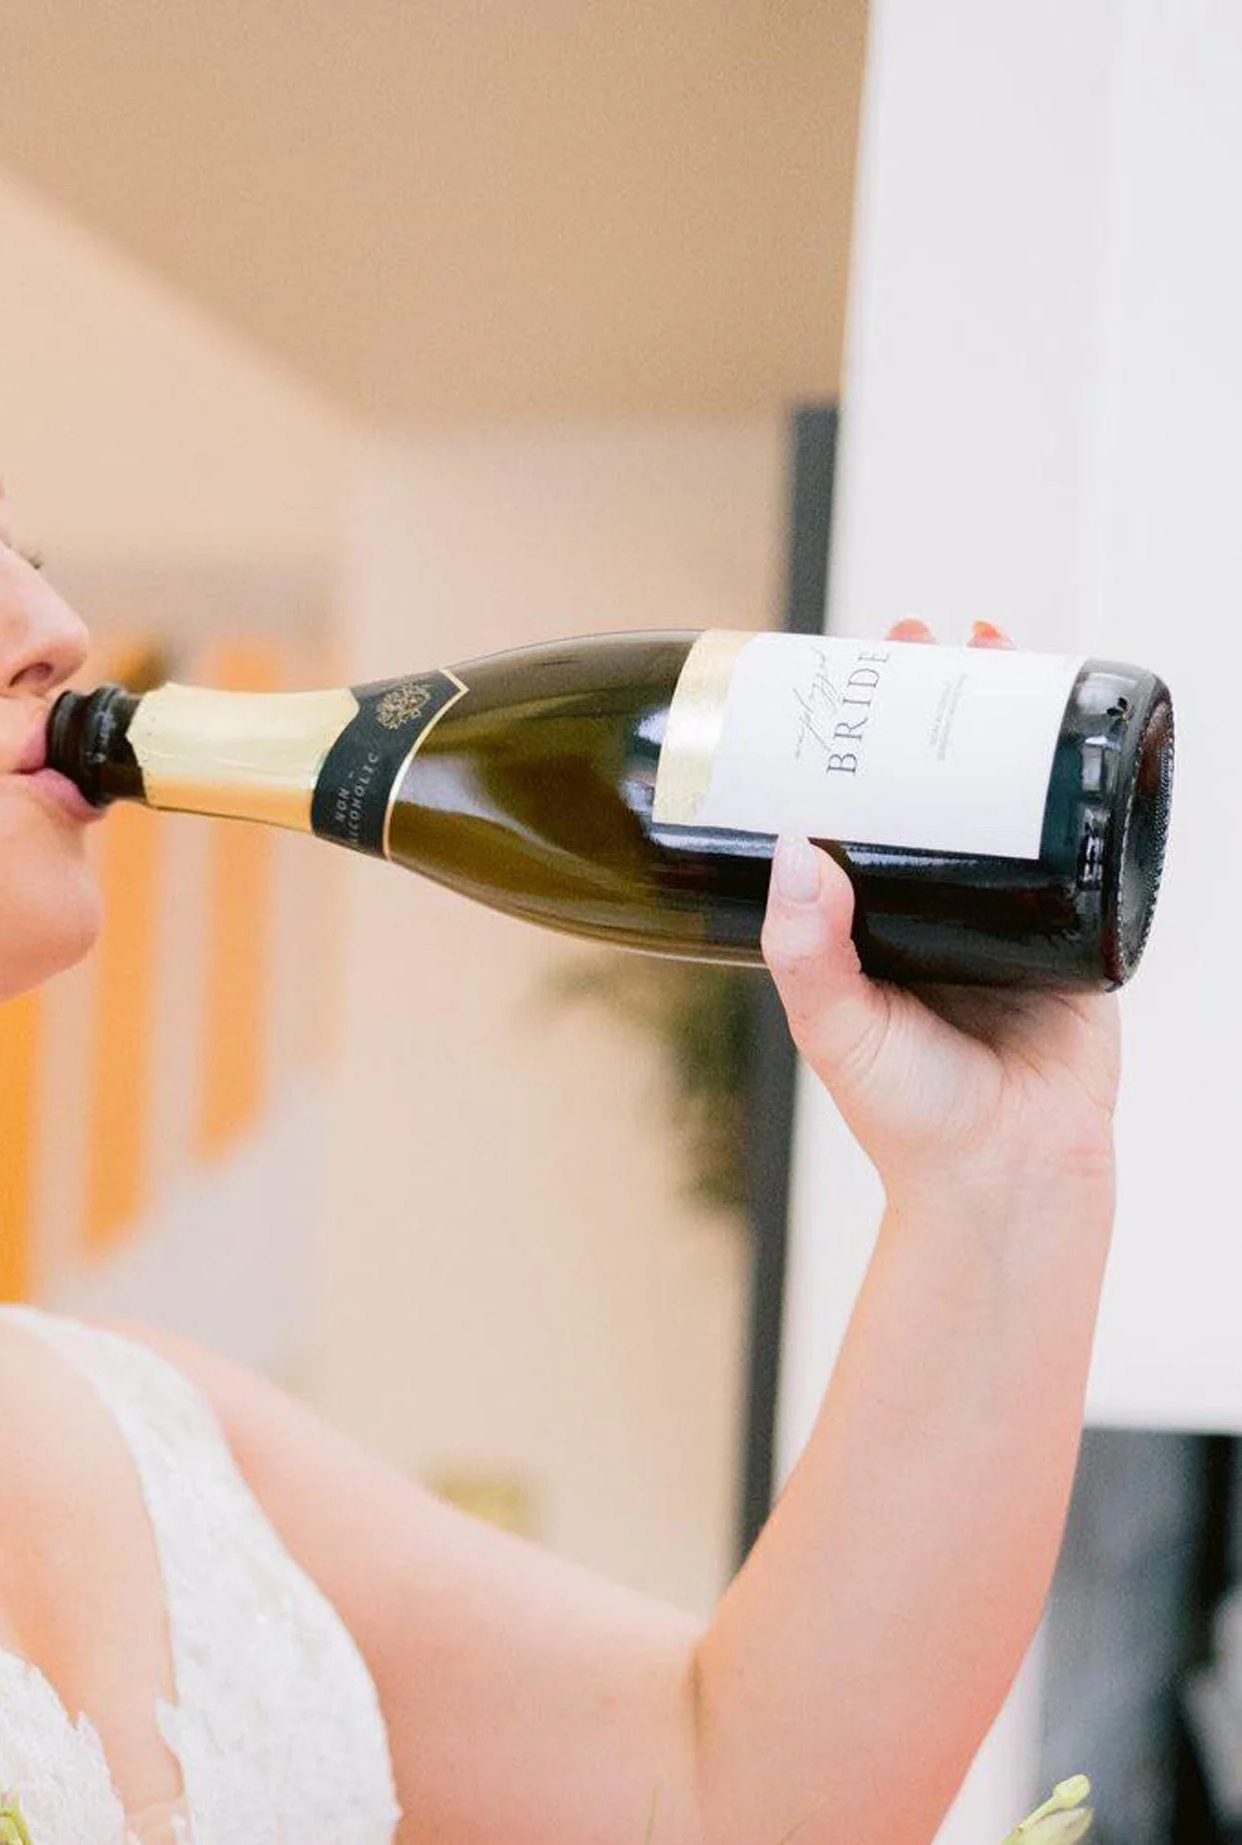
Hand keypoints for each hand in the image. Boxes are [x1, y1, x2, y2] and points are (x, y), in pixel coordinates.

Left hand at [759, 615, 1121, 1212]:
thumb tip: (794, 846)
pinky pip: (1086, 831)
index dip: (854, 740)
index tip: (844, 677)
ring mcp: (1013, 906)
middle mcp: (939, 903)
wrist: (1007, 1173)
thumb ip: (806, 949)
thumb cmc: (911, 1117)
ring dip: (1009, 715)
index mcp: (872, 922)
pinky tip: (1080, 713)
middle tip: (924, 634)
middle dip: (936, 700)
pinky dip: (1084, 771)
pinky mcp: (1080, 919)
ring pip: (1010, 790)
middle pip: (936, 777)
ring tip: (999, 645)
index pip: (858, 806)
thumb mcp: (837, 1028)